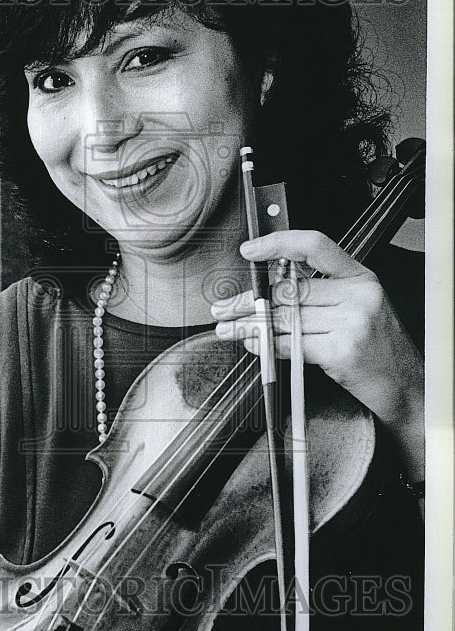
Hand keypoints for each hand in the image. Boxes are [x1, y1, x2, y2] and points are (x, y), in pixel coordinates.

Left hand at [211, 230, 423, 480]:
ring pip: (284, 318)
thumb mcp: (358, 307)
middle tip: (223, 308)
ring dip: (248, 326)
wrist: (407, 386)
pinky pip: (291, 345)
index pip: (315, 245)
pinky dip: (267, 346)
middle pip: (288, 290)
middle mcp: (358, 294)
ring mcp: (352, 323)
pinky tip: (254, 345)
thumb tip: (267, 291)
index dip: (277, 244)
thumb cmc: (377, 347)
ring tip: (228, 329)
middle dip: (248, 301)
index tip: (249, 251)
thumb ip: (321, 293)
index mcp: (360, 276)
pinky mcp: (342, 352)